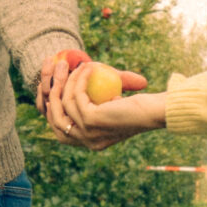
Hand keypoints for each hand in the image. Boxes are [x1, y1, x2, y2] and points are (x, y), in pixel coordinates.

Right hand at [44, 54, 162, 151]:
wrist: (156, 113)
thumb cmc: (139, 108)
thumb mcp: (112, 109)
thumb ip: (95, 108)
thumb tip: (74, 95)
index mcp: (90, 142)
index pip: (58, 129)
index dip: (50, 107)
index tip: (52, 86)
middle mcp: (86, 142)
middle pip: (53, 117)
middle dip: (51, 90)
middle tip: (56, 69)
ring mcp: (87, 133)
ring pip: (63, 103)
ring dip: (65, 79)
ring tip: (71, 63)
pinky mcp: (91, 121)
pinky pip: (76, 96)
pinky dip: (79, 79)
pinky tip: (88, 67)